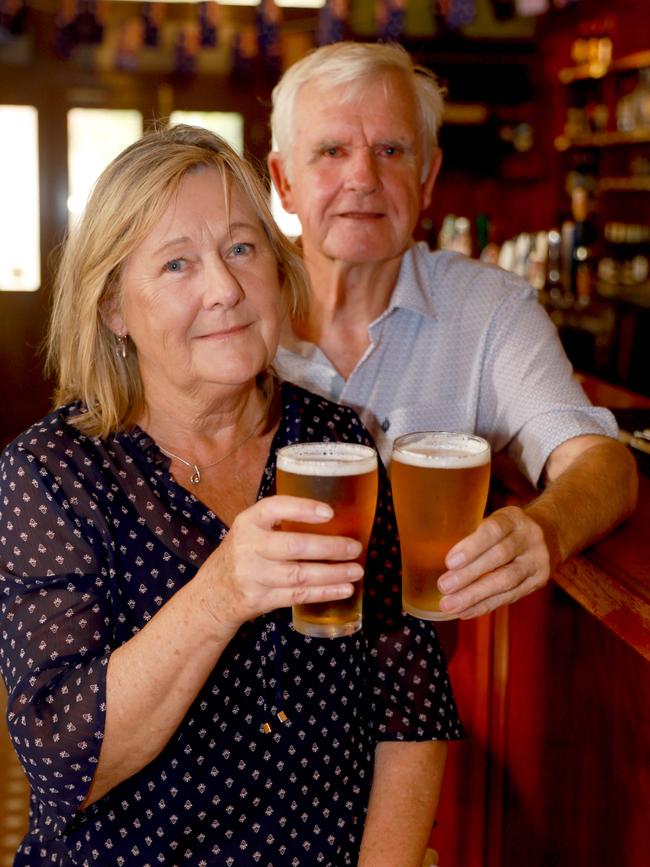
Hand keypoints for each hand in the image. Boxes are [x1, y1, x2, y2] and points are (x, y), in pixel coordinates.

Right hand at [198, 495, 363, 632]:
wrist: (213, 593)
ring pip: (299, 575)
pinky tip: (344, 589)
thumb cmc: (243, 554)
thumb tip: (333, 516)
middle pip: (293, 546)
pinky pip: (298, 596)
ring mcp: (253, 576)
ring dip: (332, 573)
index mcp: (248, 522)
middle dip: (329, 547)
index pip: (274, 508)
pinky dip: (324, 593)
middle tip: (355, 547)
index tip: (329, 512)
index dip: (302, 509)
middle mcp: (248, 547)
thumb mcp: (251, 529)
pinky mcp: (260, 600)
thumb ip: (280, 521)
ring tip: (356, 570)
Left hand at [435, 505, 552, 618]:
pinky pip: (510, 596)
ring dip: (475, 596)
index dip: (471, 546)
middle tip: (444, 586)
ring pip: (506, 581)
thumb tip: (432, 557)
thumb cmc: (507, 529)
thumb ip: (472, 534)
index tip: (449, 562)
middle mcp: (530, 537)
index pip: (493, 530)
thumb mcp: (495, 519)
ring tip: (449, 605)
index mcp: (514, 517)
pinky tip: (465, 612)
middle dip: (469, 574)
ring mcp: (538, 560)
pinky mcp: (538, 581)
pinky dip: (485, 605)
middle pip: (500, 557)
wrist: (550, 534)